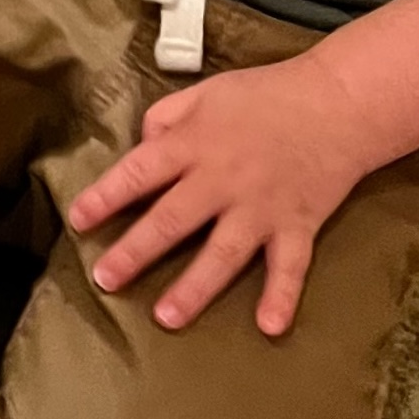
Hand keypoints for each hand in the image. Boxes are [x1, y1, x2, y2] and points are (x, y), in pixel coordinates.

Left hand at [66, 54, 370, 336]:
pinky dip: (282, 296)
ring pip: (223, 252)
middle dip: (135, 252)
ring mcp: (261, 206)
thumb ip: (166, 117)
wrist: (339, 101)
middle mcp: (223, 179)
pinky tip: (270, 326)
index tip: (78, 220)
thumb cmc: (266, 94)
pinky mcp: (298, 224)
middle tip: (105, 281)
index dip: (106, 196)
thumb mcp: (206, 91)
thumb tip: (141, 147)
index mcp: (195, 144)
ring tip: (165, 317)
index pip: (140, 172)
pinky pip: (290, 265)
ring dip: (194, 287)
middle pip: (172, 219)